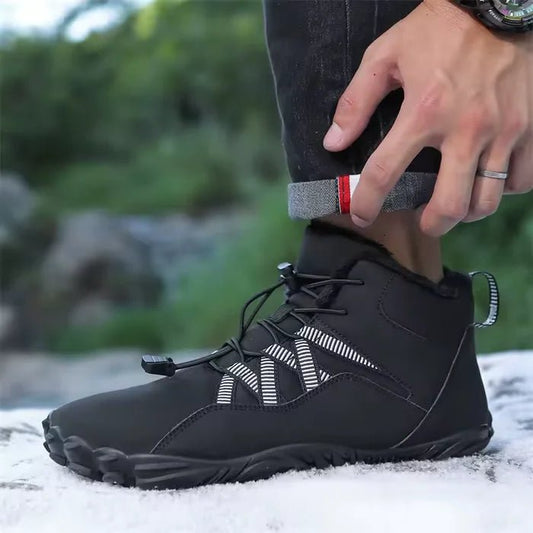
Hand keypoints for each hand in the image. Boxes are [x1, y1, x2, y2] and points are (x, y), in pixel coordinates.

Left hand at [323, 0, 532, 235]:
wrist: (496, 2)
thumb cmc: (436, 30)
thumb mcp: (384, 56)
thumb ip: (356, 103)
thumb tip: (333, 143)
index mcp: (423, 112)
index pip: (385, 173)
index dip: (367, 202)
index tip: (361, 216)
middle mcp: (465, 129)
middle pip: (450, 204)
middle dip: (432, 223)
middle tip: (424, 222)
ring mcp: (503, 131)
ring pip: (488, 199)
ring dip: (468, 212)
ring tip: (455, 206)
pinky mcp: (530, 126)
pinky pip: (522, 178)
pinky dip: (504, 188)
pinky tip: (490, 181)